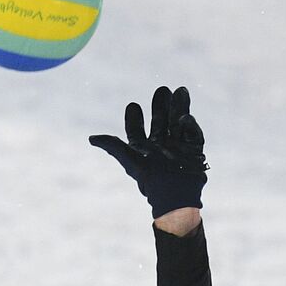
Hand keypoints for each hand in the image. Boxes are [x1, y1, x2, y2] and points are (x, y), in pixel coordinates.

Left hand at [90, 86, 207, 219]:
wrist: (175, 196)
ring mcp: (178, 147)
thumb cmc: (150, 180)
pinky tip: (185, 117)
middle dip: (160, 107)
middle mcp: (160, 147)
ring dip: (179, 108)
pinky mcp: (194, 151)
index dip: (134, 119)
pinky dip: (190, 125)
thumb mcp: (130, 160)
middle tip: (162, 90)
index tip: (132, 105)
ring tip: (179, 90)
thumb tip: (91, 138)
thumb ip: (113, 146)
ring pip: (178, 123)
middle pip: (160, 122)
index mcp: (143, 150)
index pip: (136, 131)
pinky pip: (193, 134)